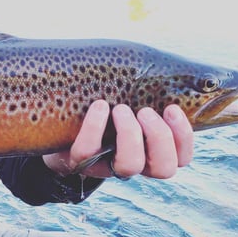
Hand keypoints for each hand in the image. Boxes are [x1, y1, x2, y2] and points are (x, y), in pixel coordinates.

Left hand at [43, 100, 193, 178]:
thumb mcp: (126, 94)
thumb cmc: (99, 103)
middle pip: (164, 168)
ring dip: (131, 135)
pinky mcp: (78, 161)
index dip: (184, 137)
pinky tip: (98, 106)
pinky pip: (88, 151)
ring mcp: (105, 164)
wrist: (54, 121)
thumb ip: (148, 89)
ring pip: (130, 166)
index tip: (172, 108)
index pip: (181, 157)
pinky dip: (95, 127)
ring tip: (121, 109)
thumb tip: (170, 68)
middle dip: (160, 137)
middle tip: (145, 111)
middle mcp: (132, 161)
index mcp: (150, 148)